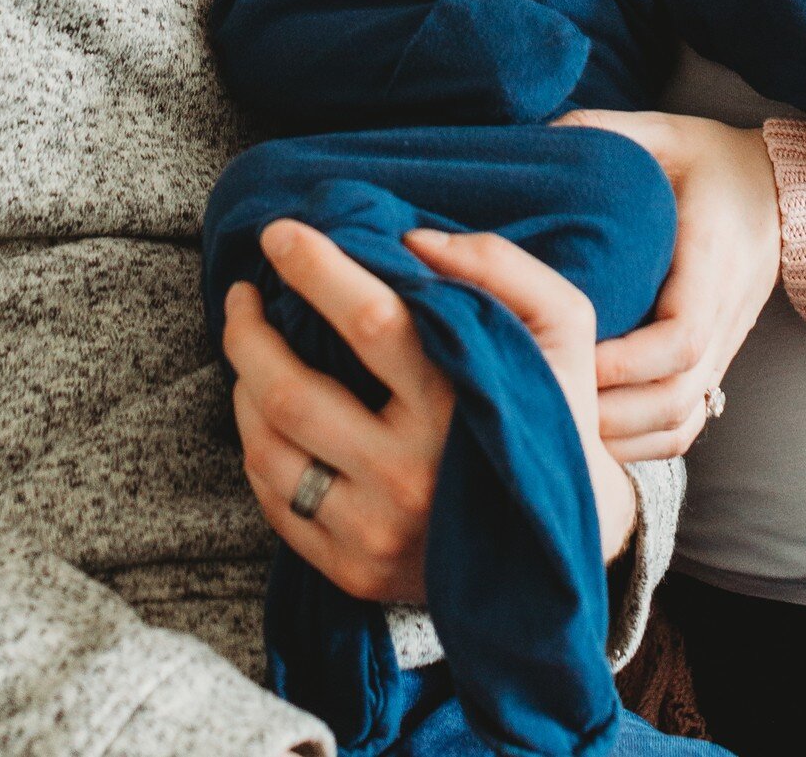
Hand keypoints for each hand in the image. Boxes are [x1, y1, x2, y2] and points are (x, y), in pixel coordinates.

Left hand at [223, 219, 636, 603]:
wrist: (562, 538)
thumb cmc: (553, 408)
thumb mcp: (561, 324)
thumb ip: (498, 265)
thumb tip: (411, 240)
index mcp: (459, 406)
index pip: (369, 321)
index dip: (315, 268)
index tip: (279, 234)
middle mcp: (411, 475)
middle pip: (291, 392)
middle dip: (249, 332)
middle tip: (243, 293)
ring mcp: (376, 531)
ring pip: (268, 448)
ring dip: (244, 386)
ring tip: (254, 350)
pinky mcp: (353, 570)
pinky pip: (274, 501)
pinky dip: (258, 446)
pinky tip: (270, 414)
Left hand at [556, 109, 779, 462]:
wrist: (781, 187)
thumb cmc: (708, 159)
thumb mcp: (659, 132)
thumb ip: (599, 131)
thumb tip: (532, 142)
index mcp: (711, 258)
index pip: (682, 333)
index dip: (627, 360)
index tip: (576, 355)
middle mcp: (725, 312)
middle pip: (677, 394)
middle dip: (612, 411)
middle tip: (547, 399)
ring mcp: (724, 344)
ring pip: (683, 419)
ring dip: (624, 435)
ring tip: (563, 427)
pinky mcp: (715, 361)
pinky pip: (688, 422)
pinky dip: (645, 442)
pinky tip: (597, 435)